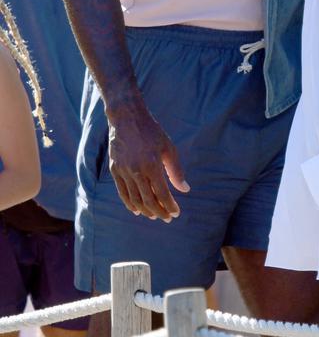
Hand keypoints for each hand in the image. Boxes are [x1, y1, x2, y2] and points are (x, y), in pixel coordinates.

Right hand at [107, 98, 188, 221]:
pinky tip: (136, 209)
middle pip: (148, 200)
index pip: (162, 194)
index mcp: (152, 165)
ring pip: (134, 199)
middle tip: (167, 218)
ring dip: (145, 211)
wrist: (127, 118)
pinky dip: (129, 204)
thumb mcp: (168, 148)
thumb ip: (176, 170)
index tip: (176, 213)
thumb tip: (185, 189)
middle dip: (159, 212)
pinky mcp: (114, 169)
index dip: (170, 206)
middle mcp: (136, 171)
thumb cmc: (151, 132)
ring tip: (154, 215)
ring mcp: (123, 171)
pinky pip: (122, 192)